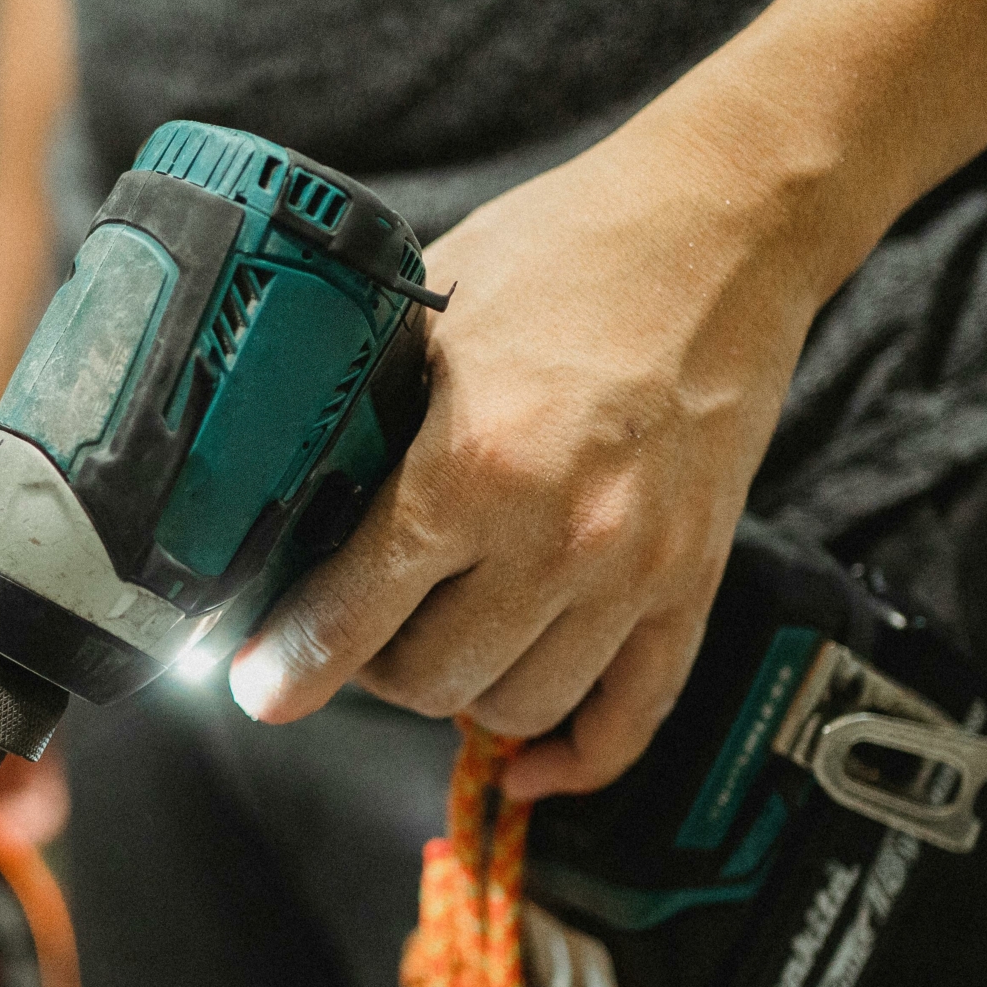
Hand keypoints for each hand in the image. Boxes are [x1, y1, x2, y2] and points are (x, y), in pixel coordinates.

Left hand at [225, 99, 833, 801]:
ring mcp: (636, 570)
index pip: (354, 614)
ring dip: (464, 698)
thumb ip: (370, 408)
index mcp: (473, 464)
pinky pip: (632, 716)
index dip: (291, 666)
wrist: (727, 227)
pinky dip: (574, 757)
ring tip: (440, 650)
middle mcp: (558, 536)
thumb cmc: (574, 248)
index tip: (259, 688)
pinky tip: (529, 760)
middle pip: (431, 681)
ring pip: (518, 706)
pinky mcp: (694, 582)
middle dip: (374, 669)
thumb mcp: (431, 309)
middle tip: (357, 632)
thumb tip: (287, 482)